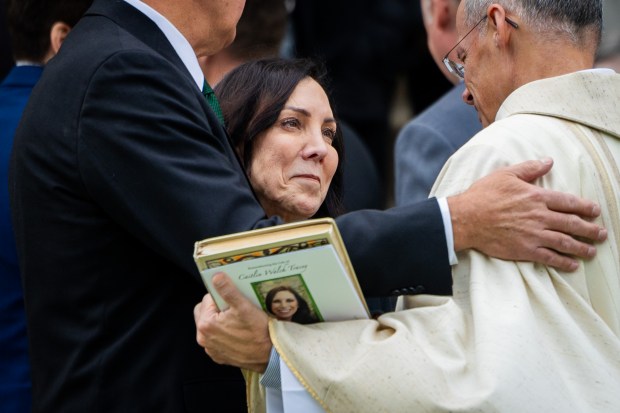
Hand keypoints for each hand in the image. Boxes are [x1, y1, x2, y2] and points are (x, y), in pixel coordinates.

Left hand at [194, 272, 271, 371]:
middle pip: (205, 312)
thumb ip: (227, 290)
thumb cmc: (258, 331)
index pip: (207, 299)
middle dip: (216, 308)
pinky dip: (223, 334)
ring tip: (237, 320)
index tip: (233, 299)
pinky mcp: (218, 356)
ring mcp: (210, 348)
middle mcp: (203, 338)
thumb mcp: (244, 306)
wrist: (271, 355)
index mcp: (205, 323)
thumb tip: (216, 277)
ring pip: (210, 326)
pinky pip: (216, 339)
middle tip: (233, 308)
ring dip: (219, 320)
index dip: (221, 296)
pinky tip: (237, 332)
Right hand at [448, 158, 606, 270]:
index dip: (585, 207)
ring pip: (565, 242)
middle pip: (572, 223)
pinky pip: (550, 257)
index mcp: (536, 196)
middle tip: (602, 234)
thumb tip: (548, 161)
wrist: (466, 218)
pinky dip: (563, 262)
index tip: (596, 211)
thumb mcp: (506, 175)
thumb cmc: (483, 195)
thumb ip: (530, 168)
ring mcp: (534, 234)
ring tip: (592, 252)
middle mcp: (539, 216)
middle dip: (590, 230)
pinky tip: (573, 265)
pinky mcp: (525, 249)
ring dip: (582, 247)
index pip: (568, 202)